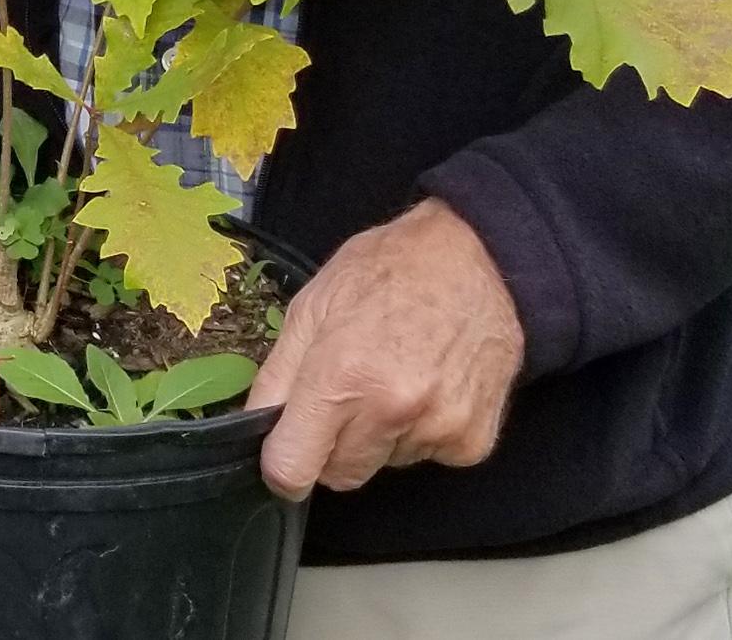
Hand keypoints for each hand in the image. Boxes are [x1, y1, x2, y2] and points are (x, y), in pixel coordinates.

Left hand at [249, 199, 523, 499]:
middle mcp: (391, 411)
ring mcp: (438, 430)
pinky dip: (423, 432)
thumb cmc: (387, 270)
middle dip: (333, 445)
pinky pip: (428, 457)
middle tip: (350, 391)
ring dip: (382, 435)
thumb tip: (255, 430)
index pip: (293, 470)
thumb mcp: (312, 306)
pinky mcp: (473, 442)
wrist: (476, 256)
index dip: (283, 466)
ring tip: (397, 375)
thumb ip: (277, 377)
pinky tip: (431, 383)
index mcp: (341, 377)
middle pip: (340, 475)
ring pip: (385, 464)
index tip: (287, 450)